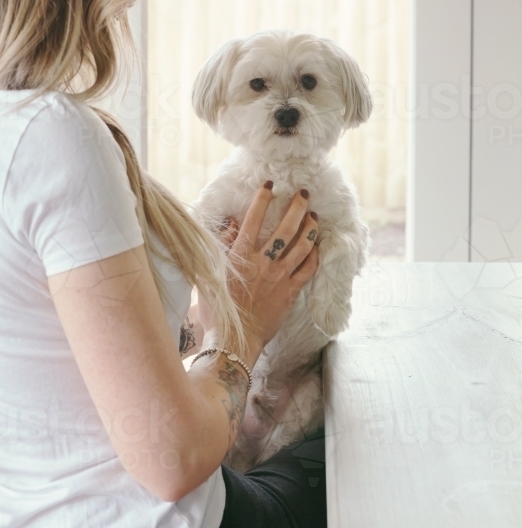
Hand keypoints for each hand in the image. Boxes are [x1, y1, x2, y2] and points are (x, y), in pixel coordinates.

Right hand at [222, 185, 318, 362]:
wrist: (234, 342)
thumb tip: (231, 223)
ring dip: (310, 228)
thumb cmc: (217, 311)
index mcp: (241, 256)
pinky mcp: (290, 293)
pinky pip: (308, 270)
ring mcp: (280, 278)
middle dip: (297, 207)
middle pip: (286, 228)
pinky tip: (317, 247)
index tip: (269, 185)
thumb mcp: (211, 275)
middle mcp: (264, 263)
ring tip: (314, 216)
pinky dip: (314, 256)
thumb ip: (221, 246)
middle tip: (303, 193)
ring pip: (302, 246)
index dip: (263, 199)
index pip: (254, 219)